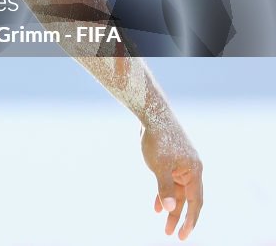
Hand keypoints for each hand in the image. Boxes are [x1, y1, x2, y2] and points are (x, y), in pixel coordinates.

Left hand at [141, 118, 202, 239]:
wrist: (153, 114)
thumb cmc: (158, 139)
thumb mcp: (159, 166)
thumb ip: (165, 187)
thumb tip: (169, 208)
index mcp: (194, 172)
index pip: (195, 202)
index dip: (190, 220)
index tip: (183, 235)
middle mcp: (192, 170)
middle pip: (187, 200)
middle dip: (179, 217)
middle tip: (171, 235)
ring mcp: (182, 166)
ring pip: (178, 192)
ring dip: (171, 207)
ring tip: (162, 224)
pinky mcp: (173, 162)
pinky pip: (171, 183)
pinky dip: (164, 194)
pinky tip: (156, 205)